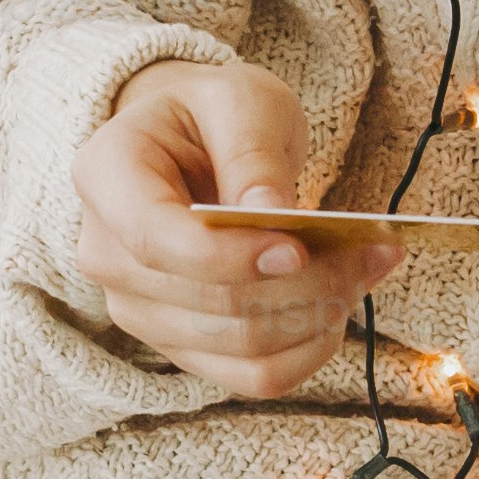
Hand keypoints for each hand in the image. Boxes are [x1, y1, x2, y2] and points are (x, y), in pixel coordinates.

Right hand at [71, 56, 401, 399]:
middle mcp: (106, 256)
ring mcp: (140, 310)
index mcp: (105, 177)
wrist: (195, 146)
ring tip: (366, 267)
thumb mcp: (239, 102)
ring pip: (240, 348)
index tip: (298, 245)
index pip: (156, 241)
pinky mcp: (182, 345)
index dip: (229, 258)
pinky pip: (253, 377)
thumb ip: (252, 154)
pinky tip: (342, 306)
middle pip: (209, 303)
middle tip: (373, 247)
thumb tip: (272, 216)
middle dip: (304, 282)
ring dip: (318, 315)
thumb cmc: (213, 116)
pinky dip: (310, 349)